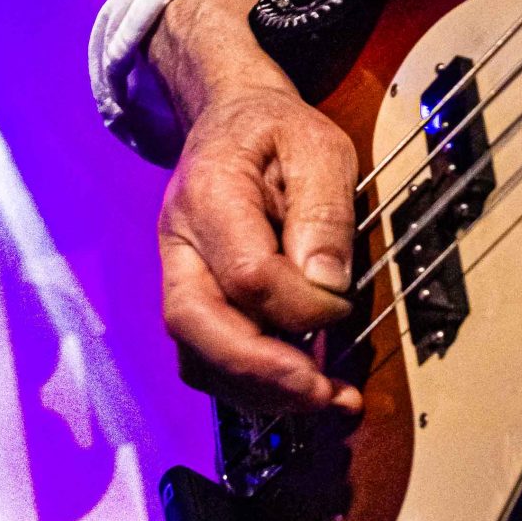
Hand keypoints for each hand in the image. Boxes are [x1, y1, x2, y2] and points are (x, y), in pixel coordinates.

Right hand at [152, 0, 361, 417]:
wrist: (232, 118)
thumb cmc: (278, 129)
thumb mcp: (320, 146)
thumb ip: (324, 211)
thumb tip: (327, 289)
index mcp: (209, 193)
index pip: (246, 274)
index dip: (300, 305)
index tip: (344, 307)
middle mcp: (178, 243)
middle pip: (196, 327)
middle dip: (262, 373)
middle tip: (324, 396)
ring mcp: (176, 275)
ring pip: (196, 353)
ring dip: (258, 391)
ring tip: (325, 402)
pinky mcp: (190, 299)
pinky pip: (207, 356)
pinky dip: (250, 385)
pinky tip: (298, 390)